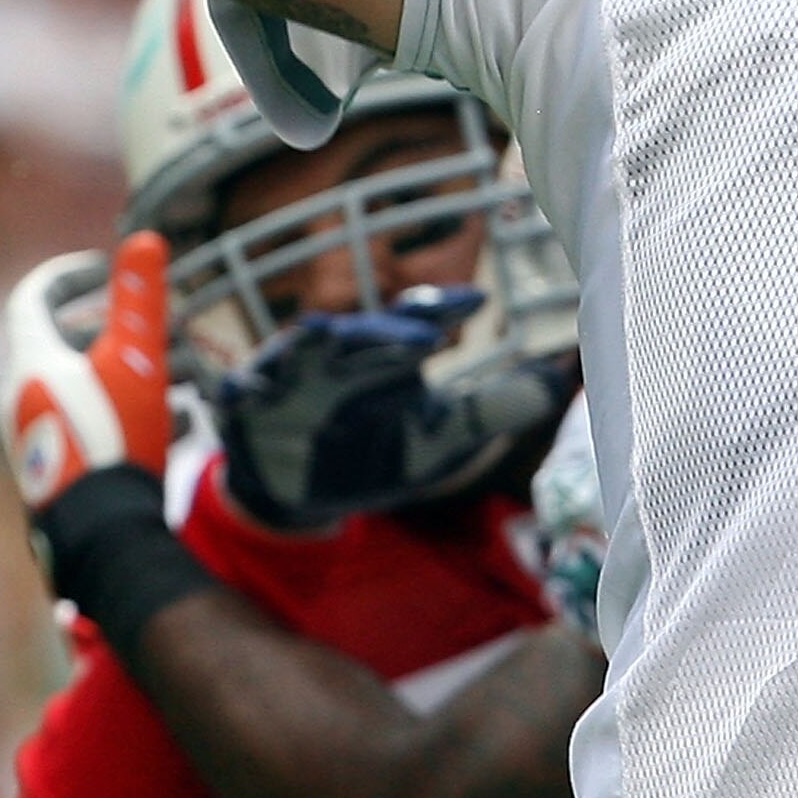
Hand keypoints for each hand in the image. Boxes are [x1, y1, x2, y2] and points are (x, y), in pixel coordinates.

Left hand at [2, 233, 174, 510]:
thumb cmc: (113, 437)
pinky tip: (180, 422)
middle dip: (125, 328)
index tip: (108, 267)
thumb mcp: (137, 360)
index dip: (69, 273)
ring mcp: (39, 431)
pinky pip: (93, 418)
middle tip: (168, 326)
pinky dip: (131, 408)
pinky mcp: (58, 463)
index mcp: (33, 362)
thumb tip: (145, 238)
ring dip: (137, 369)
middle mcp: (25, 393)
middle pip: (68, 341)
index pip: (34, 297)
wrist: (99, 529)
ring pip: (88, 381)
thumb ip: (140, 298)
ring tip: (188, 376)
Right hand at [214, 287, 572, 531]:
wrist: (305, 494)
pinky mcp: (247, 405)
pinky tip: (246, 391)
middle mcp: (342, 355)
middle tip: (424, 335)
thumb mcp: (441, 438)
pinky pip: (239, 391)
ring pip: (300, 348)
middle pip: (365, 331)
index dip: (443, 307)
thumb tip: (558, 383)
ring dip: (310, 342)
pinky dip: (242, 388)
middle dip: (390, 330)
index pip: (417, 320)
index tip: (475, 303)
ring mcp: (291, 376)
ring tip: (322, 333)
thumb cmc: (379, 451)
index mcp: (389, 354)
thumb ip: (494, 409)